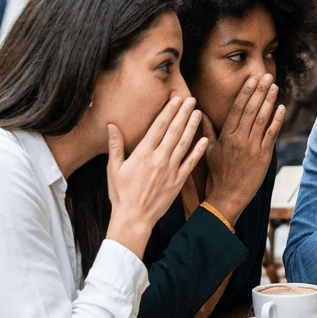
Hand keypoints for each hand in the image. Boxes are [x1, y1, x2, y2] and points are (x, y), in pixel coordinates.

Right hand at [106, 96, 207, 257]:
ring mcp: (171, 170)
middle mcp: (159, 159)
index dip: (169, 111)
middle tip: (191, 99)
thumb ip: (115, 145)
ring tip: (198, 112)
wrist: (134, 218)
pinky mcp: (178, 181)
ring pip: (184, 143)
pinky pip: (191, 163)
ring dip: (192, 127)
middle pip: (174, 131)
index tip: (176, 99)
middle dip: (183, 113)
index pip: (159, 127)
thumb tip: (111, 125)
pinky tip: (205, 139)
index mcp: (143, 154)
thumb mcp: (114, 168)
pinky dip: (199, 150)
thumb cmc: (121, 193)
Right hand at [204, 74, 284, 224]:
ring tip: (274, 86)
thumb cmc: (218, 173)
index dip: (245, 92)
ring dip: (269, 101)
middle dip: (260, 91)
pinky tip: (281, 108)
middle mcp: (238, 139)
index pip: (237, 109)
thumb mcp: (209, 151)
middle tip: (267, 76)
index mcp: (226, 136)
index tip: (252, 80)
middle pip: (250, 110)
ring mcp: (252, 147)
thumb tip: (200, 114)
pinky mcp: (263, 156)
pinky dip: (277, 120)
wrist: (228, 195)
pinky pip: (271, 134)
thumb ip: (207, 131)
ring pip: (261, 119)